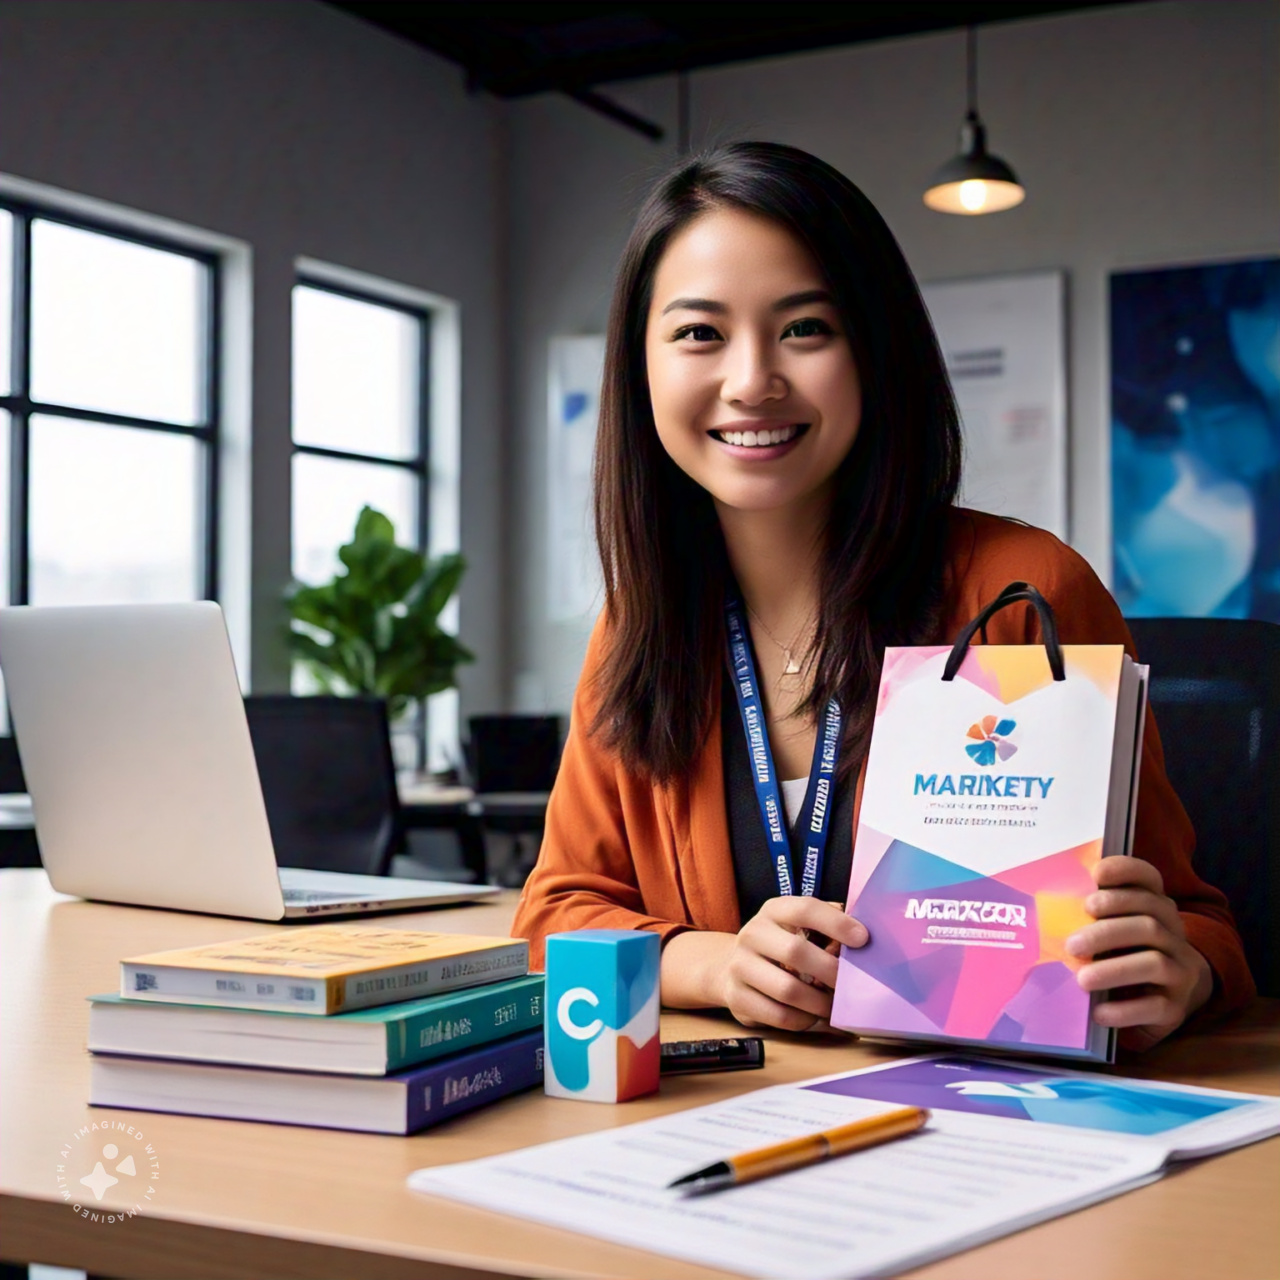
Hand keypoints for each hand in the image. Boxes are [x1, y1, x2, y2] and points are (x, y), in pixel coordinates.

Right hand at [716, 897, 867, 1032]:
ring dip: (819, 1002)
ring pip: (787, 990)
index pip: (805, 909)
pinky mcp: (736, 997)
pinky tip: (811, 1016)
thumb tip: (867, 934)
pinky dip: (802, 1020)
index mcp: (773, 910)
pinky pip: (778, 1015)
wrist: (731, 966)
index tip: (863, 939)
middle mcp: (752, 933)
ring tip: (834, 1006)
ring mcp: (739, 966)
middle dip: (830, 971)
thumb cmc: (780, 945)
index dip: (836, 923)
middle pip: (795, 951)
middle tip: (850, 985)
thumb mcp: (796, 925)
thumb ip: (826, 925)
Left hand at [1066, 857, 1213, 1050]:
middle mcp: (1174, 934)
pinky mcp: (1177, 1006)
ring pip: (1153, 962)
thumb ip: (1093, 915)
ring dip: (1113, 970)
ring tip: (1082, 979)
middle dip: (1106, 932)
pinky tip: (1099, 1012)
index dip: (1126, 871)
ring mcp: (1180, 970)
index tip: (1096, 874)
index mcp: (1156, 906)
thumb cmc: (1128, 952)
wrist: (1170, 996)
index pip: (1149, 878)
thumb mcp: (1115, 927)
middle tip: (1072, 944)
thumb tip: (1046, 909)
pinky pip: (1155, 1006)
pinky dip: (1124, 1009)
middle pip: (1148, 923)